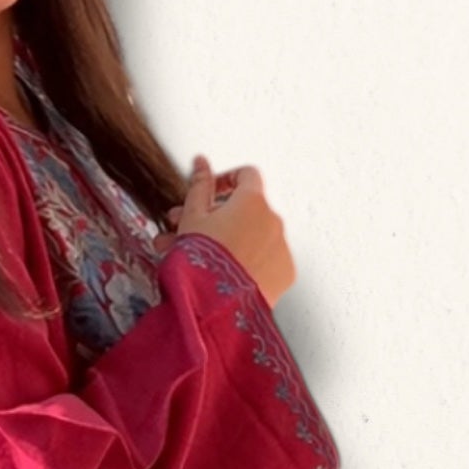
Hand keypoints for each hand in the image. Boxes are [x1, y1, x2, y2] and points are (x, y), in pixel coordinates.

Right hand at [156, 155, 295, 306]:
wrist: (215, 306)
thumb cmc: (201, 260)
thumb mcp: (191, 217)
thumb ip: (199, 186)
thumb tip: (201, 162)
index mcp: (252, 201)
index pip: (246, 175)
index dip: (224, 180)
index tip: (209, 192)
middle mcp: (274, 220)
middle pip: (245, 210)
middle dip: (214, 217)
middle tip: (184, 231)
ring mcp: (282, 248)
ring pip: (251, 237)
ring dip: (226, 241)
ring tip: (196, 260)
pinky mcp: (285, 274)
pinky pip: (264, 261)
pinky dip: (246, 262)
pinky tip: (221, 274)